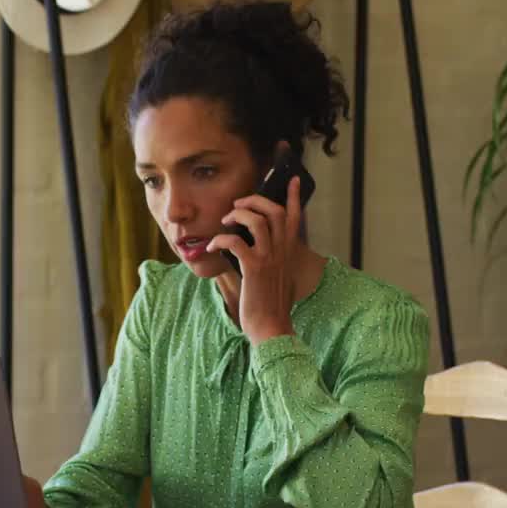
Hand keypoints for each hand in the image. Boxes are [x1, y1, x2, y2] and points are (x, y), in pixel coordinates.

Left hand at [206, 172, 301, 345]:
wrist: (271, 328)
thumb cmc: (271, 305)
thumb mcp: (278, 277)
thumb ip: (274, 260)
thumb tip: (260, 250)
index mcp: (288, 252)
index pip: (295, 217)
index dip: (293, 196)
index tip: (291, 179)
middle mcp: (281, 252)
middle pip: (274, 211)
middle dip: (254, 201)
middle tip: (238, 205)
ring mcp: (269, 259)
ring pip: (257, 221)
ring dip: (238, 216)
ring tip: (225, 222)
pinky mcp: (253, 269)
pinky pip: (235, 242)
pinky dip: (220, 240)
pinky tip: (212, 247)